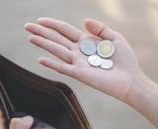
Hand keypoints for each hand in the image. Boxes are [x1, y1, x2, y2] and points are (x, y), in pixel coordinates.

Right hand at [25, 18, 157, 128]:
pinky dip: (52, 64)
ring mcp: (78, 63)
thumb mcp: (115, 38)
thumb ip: (101, 28)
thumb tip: (84, 21)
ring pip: (57, 51)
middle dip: (42, 32)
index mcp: (86, 41)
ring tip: (30, 37)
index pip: (65, 30)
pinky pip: (64, 68)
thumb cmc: (124, 60)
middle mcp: (79, 52)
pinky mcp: (80, 74)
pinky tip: (41, 59)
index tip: (40, 20)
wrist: (130, 79)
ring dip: (43, 44)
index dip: (53, 25)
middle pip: (57, 39)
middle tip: (27, 26)